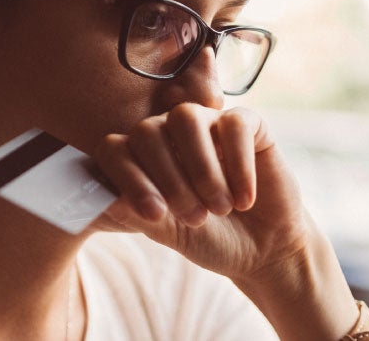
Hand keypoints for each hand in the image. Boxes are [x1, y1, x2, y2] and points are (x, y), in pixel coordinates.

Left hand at [85, 103, 315, 281]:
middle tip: (195, 218)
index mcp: (140, 158)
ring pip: (186, 119)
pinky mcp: (247, 125)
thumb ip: (136, 214)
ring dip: (201, 169)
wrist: (262, 249)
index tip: (154, 214)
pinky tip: (245, 199)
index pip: (114, 148)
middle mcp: (168, 133)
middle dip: (169, 179)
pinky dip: (238, 165)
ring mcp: (207, 124)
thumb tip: (107, 198)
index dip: (128, 177)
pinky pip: (234, 124)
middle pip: (148, 131)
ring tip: (219, 208)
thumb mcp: (168, 232)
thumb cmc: (209, 238)